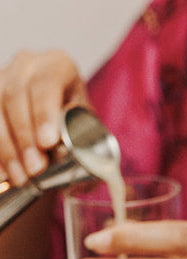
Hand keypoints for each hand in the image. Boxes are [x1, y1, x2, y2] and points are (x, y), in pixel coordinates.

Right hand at [0, 50, 89, 184]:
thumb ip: (86, 142)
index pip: (47, 83)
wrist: (57, 126)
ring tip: (20, 178)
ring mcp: (3, 77)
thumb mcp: (89, 130)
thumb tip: (66, 157)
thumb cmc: (76, 125)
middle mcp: (27, 64)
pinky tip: (2, 173)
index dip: (44, 113)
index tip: (47, 142)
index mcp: (58, 66)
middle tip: (35, 169)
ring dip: (7, 148)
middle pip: (16, 96)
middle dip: (25, 137)